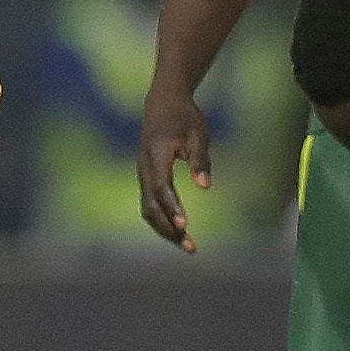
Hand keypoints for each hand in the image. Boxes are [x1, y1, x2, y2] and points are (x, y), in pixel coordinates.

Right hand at [138, 90, 211, 251]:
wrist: (163, 103)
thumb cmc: (184, 117)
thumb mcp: (198, 134)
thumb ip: (200, 160)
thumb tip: (206, 187)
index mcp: (156, 156)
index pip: (162, 188)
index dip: (172, 208)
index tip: (185, 226)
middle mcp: (145, 168)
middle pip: (152, 206)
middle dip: (169, 229)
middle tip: (191, 247)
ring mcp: (143, 174)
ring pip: (148, 209)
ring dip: (166, 229)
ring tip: (189, 246)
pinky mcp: (146, 178)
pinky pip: (150, 205)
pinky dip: (163, 221)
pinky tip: (179, 232)